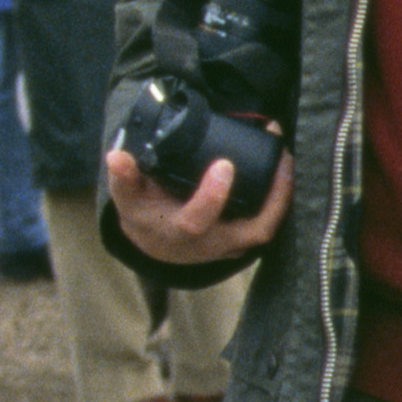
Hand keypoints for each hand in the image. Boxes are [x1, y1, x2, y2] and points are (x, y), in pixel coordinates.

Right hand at [102, 139, 289, 266]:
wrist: (155, 240)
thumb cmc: (144, 213)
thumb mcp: (127, 197)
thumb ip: (124, 177)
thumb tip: (116, 157)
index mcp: (179, 233)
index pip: (198, 221)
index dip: (212, 196)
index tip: (225, 164)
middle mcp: (210, 244)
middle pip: (253, 231)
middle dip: (274, 197)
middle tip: (282, 157)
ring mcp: (230, 246)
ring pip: (266, 228)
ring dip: (282, 195)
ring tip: (285, 156)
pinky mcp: (242, 241)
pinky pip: (267, 223)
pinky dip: (279, 199)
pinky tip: (283, 167)